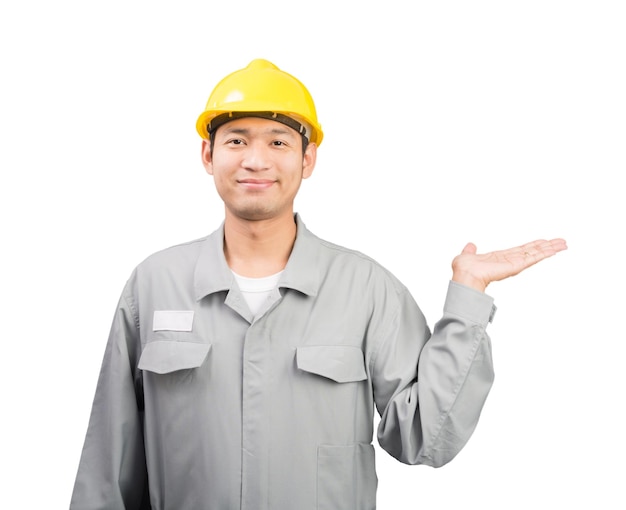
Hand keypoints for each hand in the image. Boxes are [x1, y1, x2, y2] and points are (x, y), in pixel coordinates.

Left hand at [451, 238, 567, 291]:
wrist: (465, 275)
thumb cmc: (464, 269)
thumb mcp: (468, 255)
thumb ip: (471, 250)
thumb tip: (470, 245)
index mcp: (501, 258)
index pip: (521, 250)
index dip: (533, 246)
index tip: (544, 242)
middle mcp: (510, 261)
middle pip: (533, 251)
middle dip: (547, 247)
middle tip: (561, 242)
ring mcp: (515, 264)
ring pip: (536, 254)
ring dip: (550, 249)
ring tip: (564, 244)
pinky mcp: (516, 266)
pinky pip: (532, 258)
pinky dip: (544, 254)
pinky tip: (554, 250)